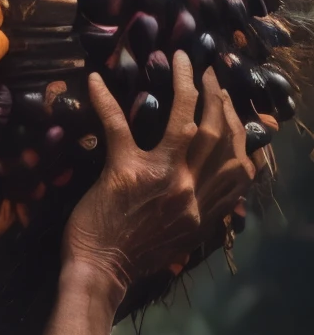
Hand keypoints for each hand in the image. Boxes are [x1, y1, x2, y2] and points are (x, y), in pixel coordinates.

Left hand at [62, 51, 259, 301]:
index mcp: (208, 205)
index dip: (241, 127)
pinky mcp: (123, 172)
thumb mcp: (187, 240)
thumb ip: (209, 214)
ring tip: (180, 59)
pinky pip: (117, 127)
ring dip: (185, 84)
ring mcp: (160, 178)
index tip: (233, 105)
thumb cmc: (137, 258)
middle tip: (209, 71)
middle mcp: (192, 187)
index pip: (240, 159)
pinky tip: (94, 81)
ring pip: (183, 119)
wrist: (100, 275)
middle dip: (217, 96)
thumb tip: (225, 197)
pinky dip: (105, 101)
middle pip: (216, 130)